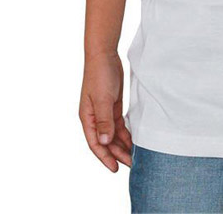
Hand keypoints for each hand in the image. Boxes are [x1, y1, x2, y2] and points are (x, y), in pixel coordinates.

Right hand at [79, 52, 132, 170]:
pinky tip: (133, 140)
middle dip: (117, 153)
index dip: (104, 157)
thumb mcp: (103, 98)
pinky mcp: (112, 105)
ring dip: (122, 145)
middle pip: (106, 141)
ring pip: (113, 134)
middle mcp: (95, 117)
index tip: (115, 168)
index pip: (95, 143)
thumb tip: (105, 142)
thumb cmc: (100, 74)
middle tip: (131, 164)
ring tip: (134, 155)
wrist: (104, 54)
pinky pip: (118, 124)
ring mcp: (104, 112)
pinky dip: (125, 133)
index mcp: (88, 117)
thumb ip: (104, 120)